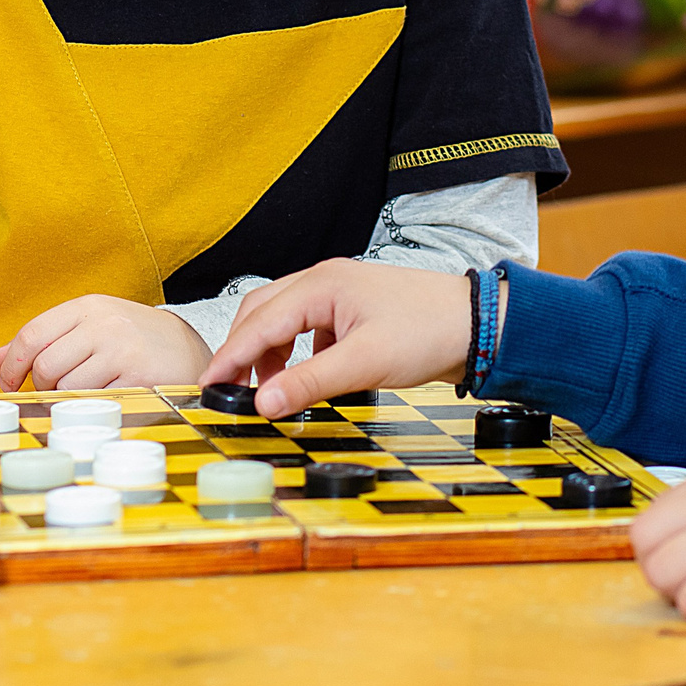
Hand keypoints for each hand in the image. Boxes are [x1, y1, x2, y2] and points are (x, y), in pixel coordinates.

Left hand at [0, 295, 210, 389]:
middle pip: (46, 366)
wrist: (184, 348)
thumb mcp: (89, 326)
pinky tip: (104, 398)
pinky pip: (95, 402)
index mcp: (87, 307)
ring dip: (66, 400)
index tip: (8, 384)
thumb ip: (44, 339)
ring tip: (83, 393)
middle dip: (41, 388)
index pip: (32, 335)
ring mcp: (122, 350)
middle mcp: (103, 324)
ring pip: (68, 388)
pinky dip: (91, 407)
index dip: (12, 365)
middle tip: (52, 392)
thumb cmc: (131, 337)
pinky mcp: (138, 377)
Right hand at [200, 258, 472, 416]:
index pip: (258, 322)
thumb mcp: (364, 363)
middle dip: (243, 351)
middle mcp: (323, 281)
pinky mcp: (352, 310)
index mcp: (321, 284)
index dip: (229, 357)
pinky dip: (297, 352)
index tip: (206, 385)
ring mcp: (338, 293)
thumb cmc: (429, 332)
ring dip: (270, 353)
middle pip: (262, 312)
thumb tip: (263, 403)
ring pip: (282, 319)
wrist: (478, 324)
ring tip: (272, 389)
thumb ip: (310, 382)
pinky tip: (308, 375)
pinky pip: (307, 327)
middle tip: (232, 391)